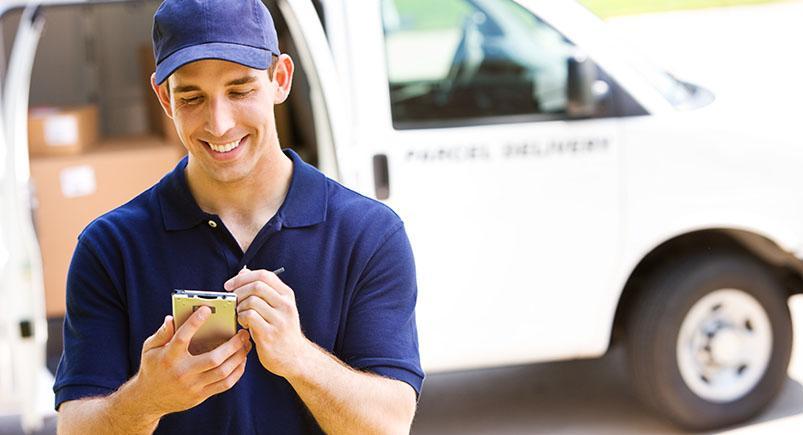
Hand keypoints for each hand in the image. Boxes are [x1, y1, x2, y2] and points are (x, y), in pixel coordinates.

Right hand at [133, 307, 251, 416]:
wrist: (148, 400)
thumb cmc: (152, 368)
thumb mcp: (150, 348)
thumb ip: (162, 333)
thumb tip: (172, 318)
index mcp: (169, 357)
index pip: (182, 337)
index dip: (194, 322)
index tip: (207, 309)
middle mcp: (182, 372)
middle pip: (213, 359)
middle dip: (232, 345)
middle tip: (243, 333)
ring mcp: (193, 386)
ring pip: (223, 372)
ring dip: (239, 357)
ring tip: (246, 345)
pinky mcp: (200, 396)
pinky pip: (224, 384)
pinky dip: (237, 372)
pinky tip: (241, 360)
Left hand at [224, 268, 310, 378]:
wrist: (294, 357)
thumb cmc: (281, 330)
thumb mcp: (278, 307)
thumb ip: (262, 290)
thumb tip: (243, 272)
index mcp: (287, 295)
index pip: (264, 275)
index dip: (243, 277)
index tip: (230, 285)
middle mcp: (286, 306)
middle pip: (257, 285)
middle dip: (238, 291)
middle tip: (232, 300)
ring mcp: (279, 320)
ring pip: (251, 301)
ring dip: (239, 307)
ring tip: (240, 314)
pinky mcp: (269, 335)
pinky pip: (249, 317)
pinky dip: (241, 318)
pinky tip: (243, 324)